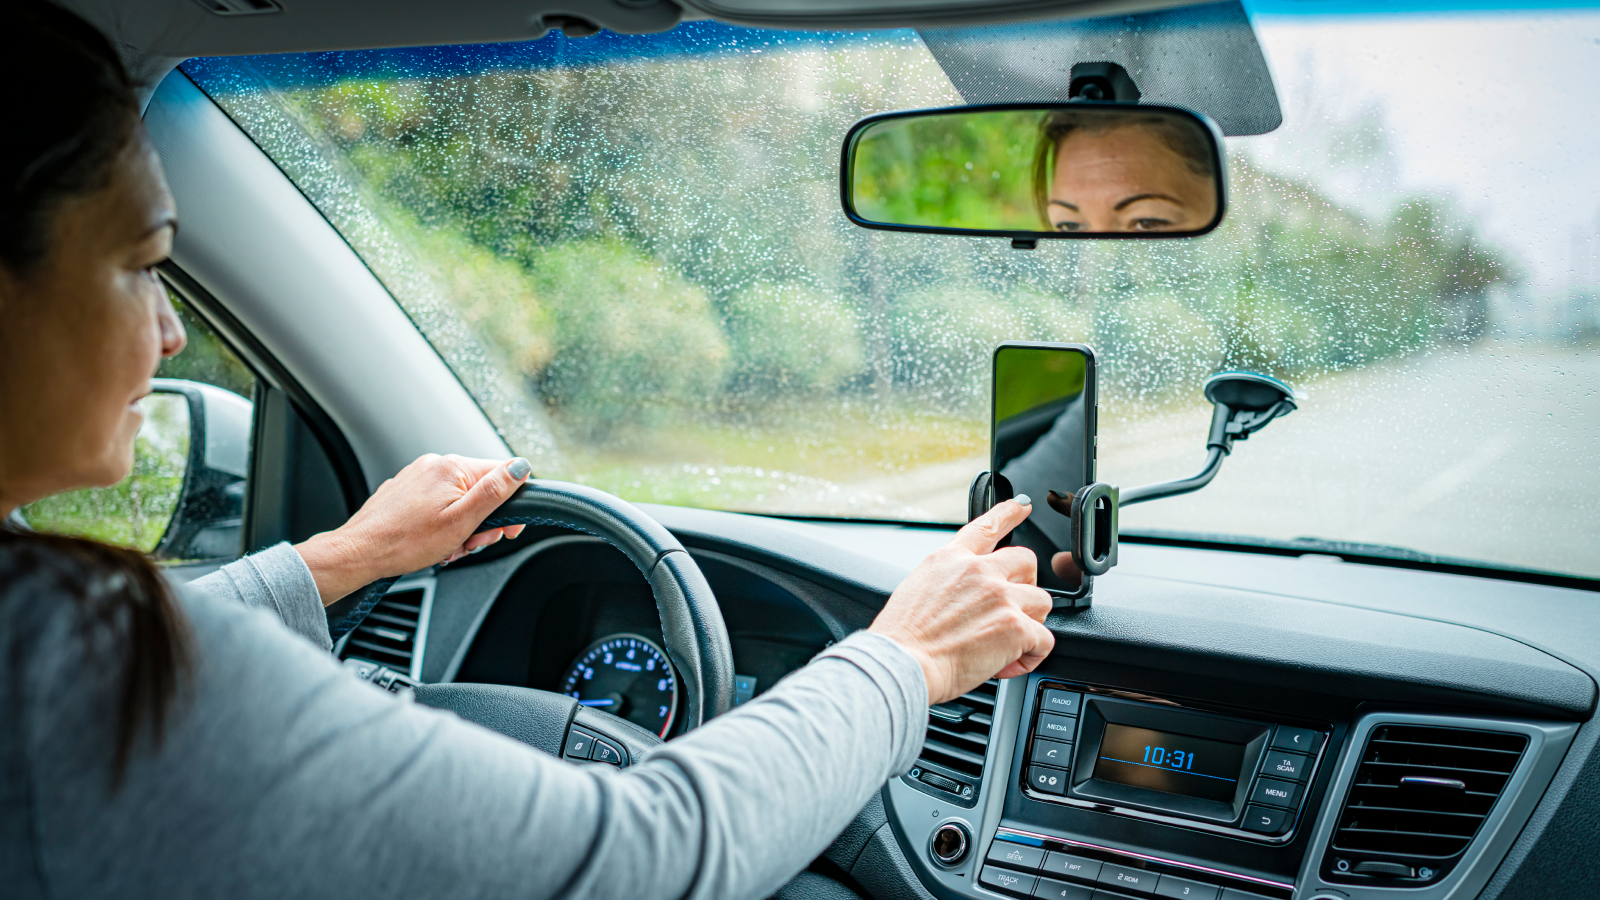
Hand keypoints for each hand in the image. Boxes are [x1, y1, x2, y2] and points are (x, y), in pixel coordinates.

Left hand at [296, 454, 533, 605]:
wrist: (360, 552)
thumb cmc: (405, 542)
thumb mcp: (462, 521)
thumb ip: (494, 491)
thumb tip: (521, 467)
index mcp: (452, 468)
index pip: (502, 474)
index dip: (511, 505)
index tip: (506, 531)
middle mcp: (434, 465)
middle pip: (480, 490)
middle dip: (482, 521)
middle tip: (470, 543)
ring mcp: (417, 477)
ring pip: (459, 500)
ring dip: (462, 526)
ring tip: (447, 546)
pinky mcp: (405, 491)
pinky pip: (437, 503)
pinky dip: (442, 523)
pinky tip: (432, 541)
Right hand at [869, 499, 1054, 703]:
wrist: (902, 663)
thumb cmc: (902, 639)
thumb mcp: (916, 590)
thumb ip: (948, 584)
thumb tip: (964, 601)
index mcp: (950, 560)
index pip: (985, 527)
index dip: (1008, 513)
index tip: (1022, 506)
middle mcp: (978, 571)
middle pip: (1026, 561)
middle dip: (1026, 585)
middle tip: (1012, 608)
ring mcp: (1000, 596)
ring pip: (1042, 601)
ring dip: (1030, 622)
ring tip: (1009, 642)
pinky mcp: (1015, 626)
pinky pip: (1044, 639)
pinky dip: (1032, 656)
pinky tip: (1010, 662)